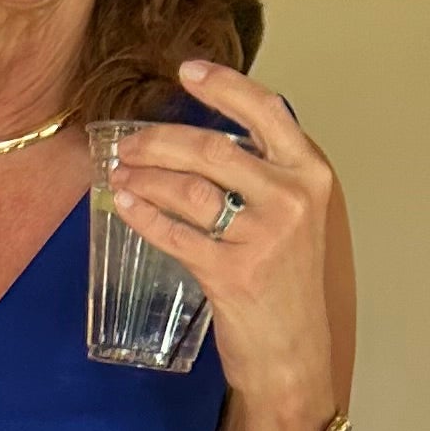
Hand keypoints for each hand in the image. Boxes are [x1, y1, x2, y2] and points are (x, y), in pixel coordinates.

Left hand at [110, 59, 339, 430]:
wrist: (293, 358)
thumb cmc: (287, 291)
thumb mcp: (294, 220)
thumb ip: (265, 178)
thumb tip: (209, 145)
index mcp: (310, 174)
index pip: (265, 110)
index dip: (222, 86)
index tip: (186, 72)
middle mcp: (290, 197)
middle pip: (212, 147)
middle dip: (160, 140)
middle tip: (129, 142)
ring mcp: (261, 235)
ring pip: (188, 188)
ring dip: (145, 177)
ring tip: (120, 174)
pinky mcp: (230, 273)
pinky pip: (174, 233)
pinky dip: (144, 215)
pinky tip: (125, 205)